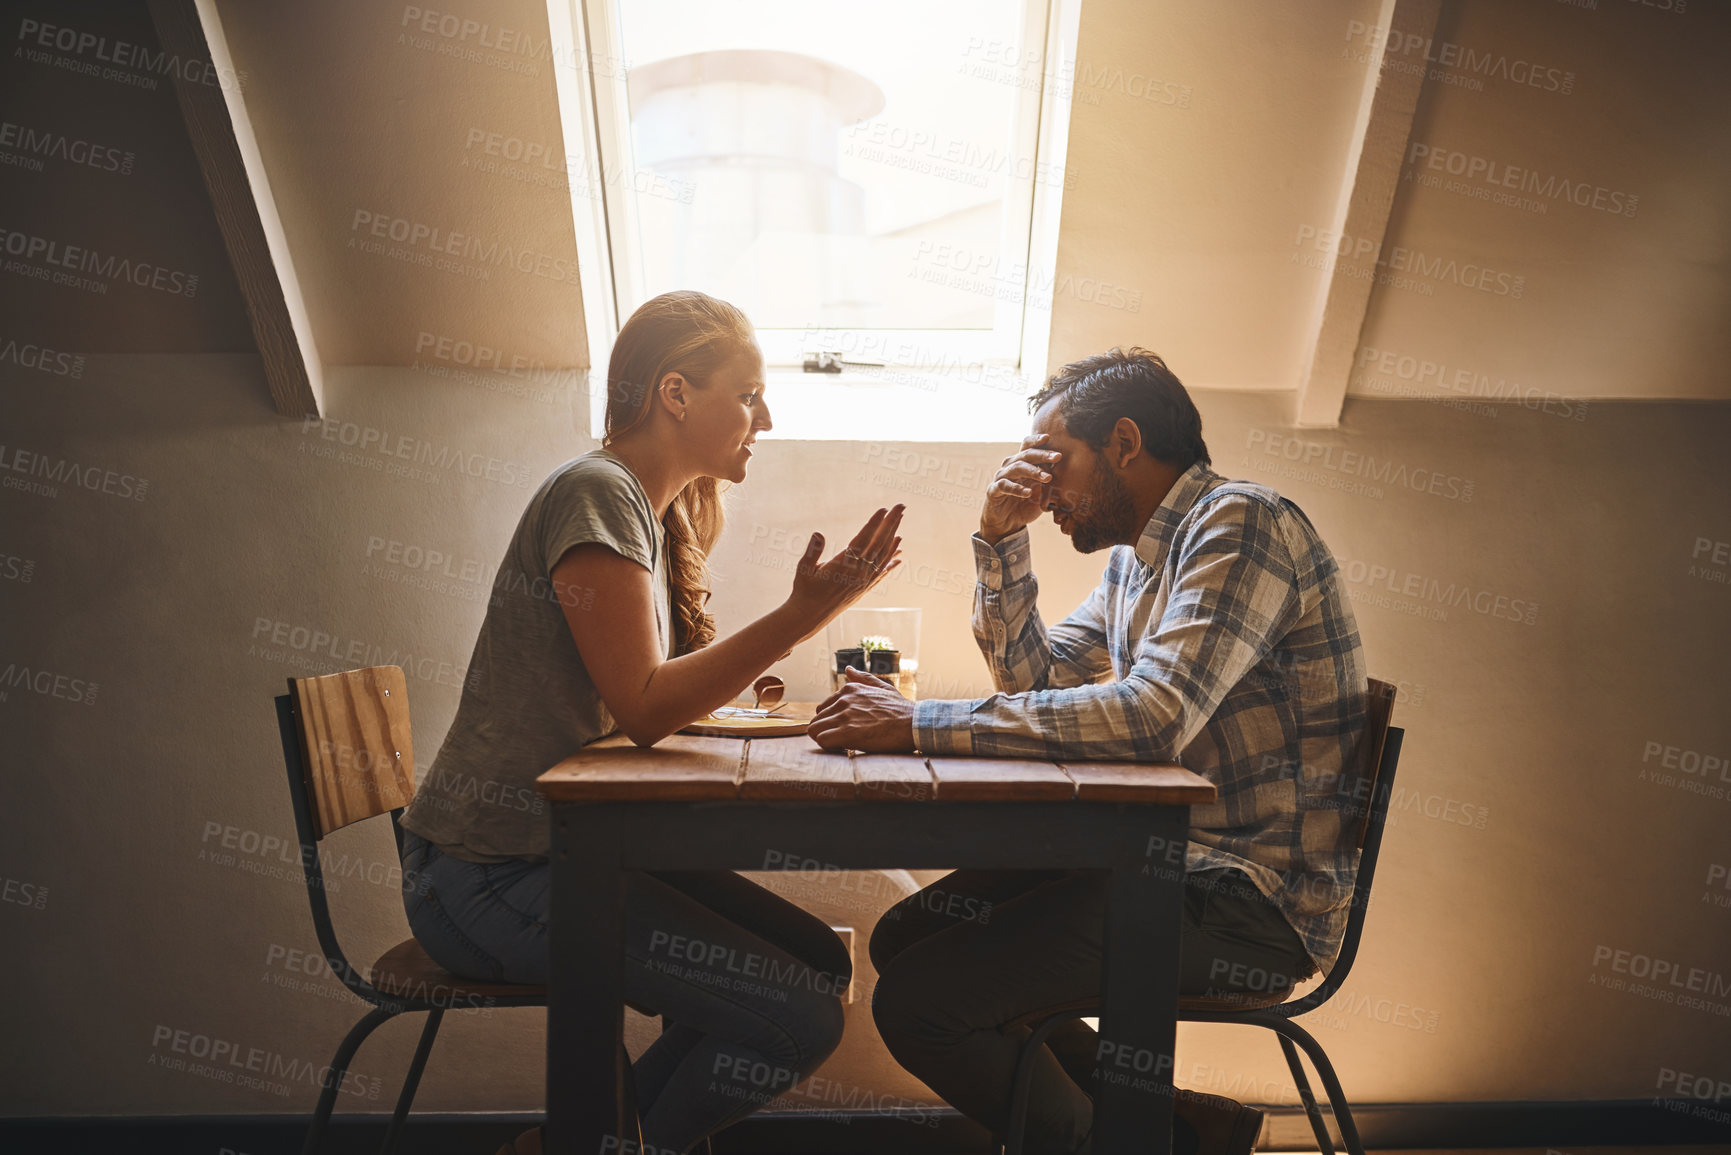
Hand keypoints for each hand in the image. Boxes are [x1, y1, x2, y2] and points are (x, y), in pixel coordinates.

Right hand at [786, 505, 903, 638]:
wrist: (809, 616)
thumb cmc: (804, 590)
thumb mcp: (804, 568)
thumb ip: (813, 551)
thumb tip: (818, 533)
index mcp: (843, 565)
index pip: (863, 539)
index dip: (874, 523)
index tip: (884, 509)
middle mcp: (858, 573)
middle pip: (879, 543)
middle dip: (890, 523)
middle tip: (901, 506)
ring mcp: (863, 581)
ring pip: (883, 556)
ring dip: (893, 539)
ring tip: (901, 522)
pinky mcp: (863, 588)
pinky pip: (881, 572)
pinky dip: (891, 561)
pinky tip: (899, 554)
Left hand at [808, 666, 916, 751]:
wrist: (914, 724)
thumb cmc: (901, 710)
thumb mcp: (883, 688)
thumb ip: (863, 679)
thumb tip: (849, 670)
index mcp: (849, 689)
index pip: (822, 708)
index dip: (831, 722)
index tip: (843, 730)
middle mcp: (844, 700)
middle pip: (817, 720)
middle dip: (826, 732)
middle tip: (841, 741)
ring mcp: (844, 715)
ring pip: (815, 730)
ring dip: (825, 740)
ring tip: (841, 745)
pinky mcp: (847, 732)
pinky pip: (822, 740)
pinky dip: (829, 747)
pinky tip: (842, 749)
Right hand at [980, 433, 1061, 543]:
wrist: (1006, 523)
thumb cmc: (1024, 505)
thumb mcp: (1040, 492)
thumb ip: (1048, 480)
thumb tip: (1066, 469)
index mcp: (1020, 463)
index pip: (1027, 446)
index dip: (1036, 440)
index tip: (1049, 438)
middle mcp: (1009, 467)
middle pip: (1025, 454)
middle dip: (1042, 455)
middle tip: (1058, 457)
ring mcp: (1000, 478)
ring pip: (1016, 468)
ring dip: (1033, 471)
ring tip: (1047, 478)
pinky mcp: (993, 491)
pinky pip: (1005, 486)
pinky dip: (1017, 489)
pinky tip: (1028, 493)